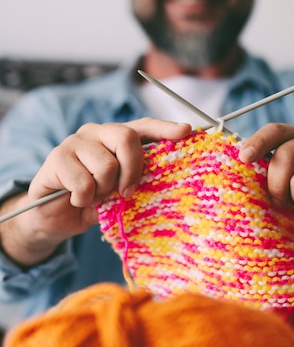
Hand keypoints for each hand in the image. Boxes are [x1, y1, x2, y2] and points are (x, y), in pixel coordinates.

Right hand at [0, 118, 190, 265]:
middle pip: (126, 138)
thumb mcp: (119, 192)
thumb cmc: (93, 203)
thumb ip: (136, 179)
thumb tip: (164, 176)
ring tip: (93, 197)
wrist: (54, 219)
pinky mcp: (57, 157)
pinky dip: (83, 199)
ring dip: (103, 191)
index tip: (187, 131)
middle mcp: (97, 133)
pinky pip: (84, 183)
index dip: (165, 128)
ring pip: (106, 165)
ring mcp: (75, 142)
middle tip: (125, 192)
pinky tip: (75, 199)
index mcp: (115, 138)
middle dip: (132, 170)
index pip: (143, 126)